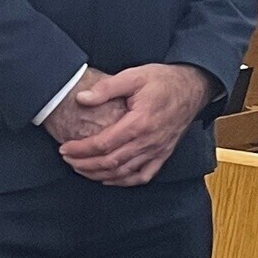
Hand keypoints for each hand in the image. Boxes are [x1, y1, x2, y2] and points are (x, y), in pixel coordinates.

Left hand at [57, 63, 213, 186]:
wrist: (193, 87)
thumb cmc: (164, 80)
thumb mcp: (134, 75)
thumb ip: (106, 88)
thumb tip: (82, 99)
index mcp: (139, 122)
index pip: (103, 144)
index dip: (80, 149)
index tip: (64, 148)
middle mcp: (149, 141)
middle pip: (110, 162)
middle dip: (84, 164)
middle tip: (67, 160)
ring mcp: (157, 150)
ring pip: (124, 172)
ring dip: (99, 174)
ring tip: (82, 169)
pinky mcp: (164, 153)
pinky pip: (143, 176)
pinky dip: (124, 181)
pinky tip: (110, 178)